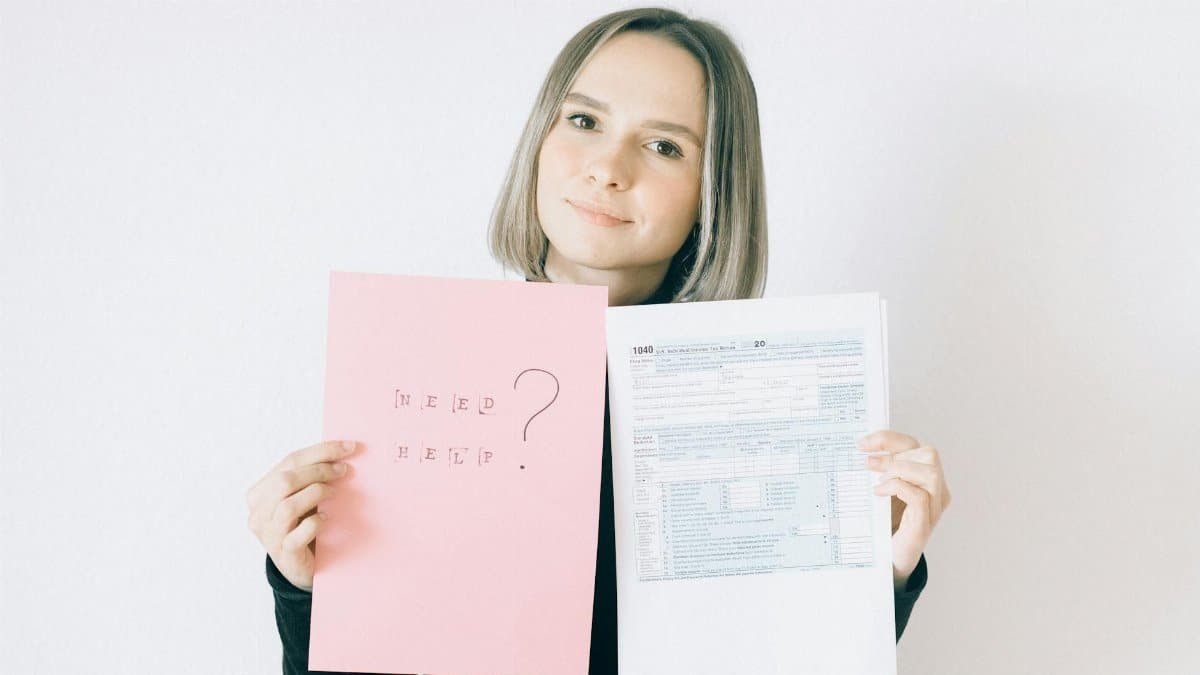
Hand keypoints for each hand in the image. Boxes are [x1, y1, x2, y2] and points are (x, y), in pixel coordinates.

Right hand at [246, 440, 356, 590]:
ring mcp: (268, 534)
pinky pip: (298, 533)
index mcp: (260, 493)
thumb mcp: (302, 498)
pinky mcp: (284, 553)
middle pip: (285, 480)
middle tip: (344, 470)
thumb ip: (308, 478)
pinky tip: (326, 518)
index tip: (348, 447)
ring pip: (288, 505)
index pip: (289, 461)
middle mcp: (258, 513)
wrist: (302, 568)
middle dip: (319, 470)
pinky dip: (315, 522)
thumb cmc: (303, 527)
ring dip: (316, 493)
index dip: (320, 451)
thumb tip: (340, 452)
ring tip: (334, 492)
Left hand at [858, 430, 950, 590]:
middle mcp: (936, 490)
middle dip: (895, 453)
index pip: (915, 445)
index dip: (889, 438)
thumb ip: (880, 471)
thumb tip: (861, 449)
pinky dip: (897, 487)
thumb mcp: (881, 490)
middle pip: (928, 453)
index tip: (862, 443)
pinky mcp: (924, 524)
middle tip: (868, 463)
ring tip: (877, 481)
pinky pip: (920, 496)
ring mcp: (934, 508)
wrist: (887, 560)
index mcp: (924, 477)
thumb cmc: (885, 523)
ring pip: (930, 471)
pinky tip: (878, 493)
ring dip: (899, 469)